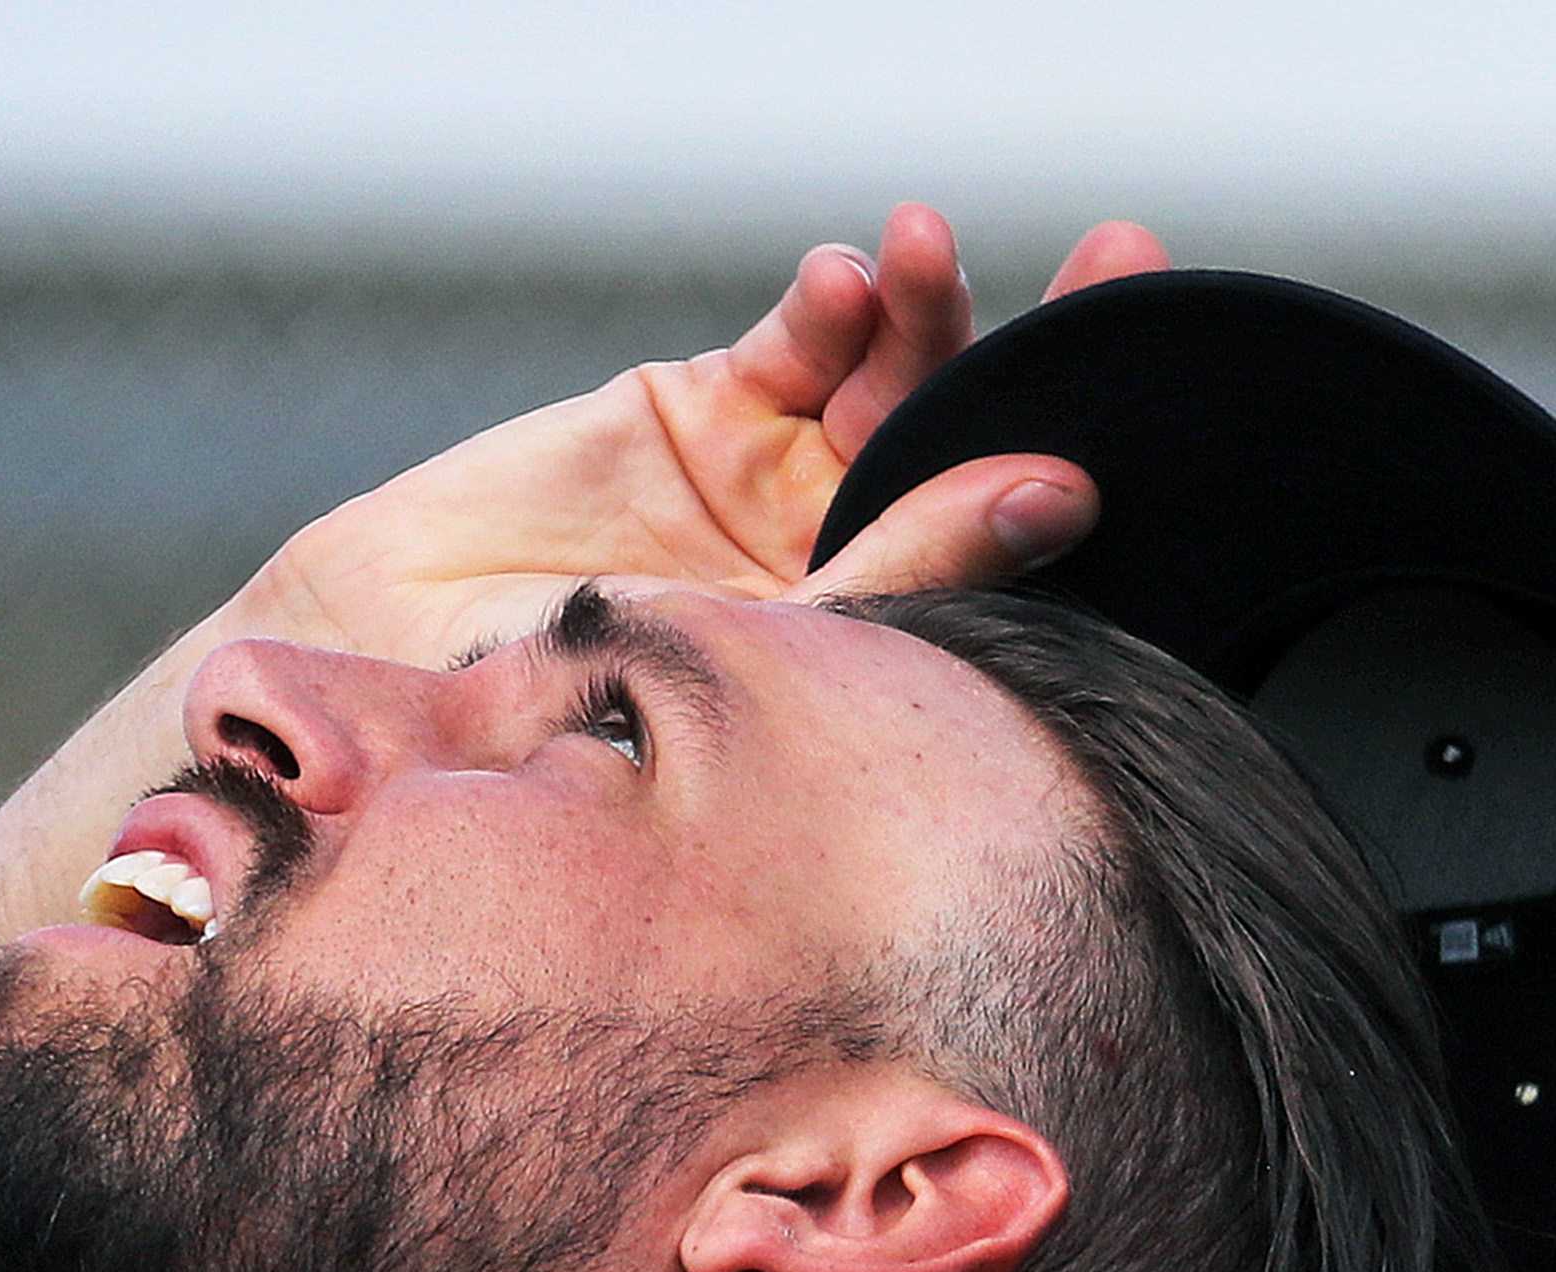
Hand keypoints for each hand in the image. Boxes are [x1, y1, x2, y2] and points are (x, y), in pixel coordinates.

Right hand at [240, 206, 1171, 675]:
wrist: (394, 689)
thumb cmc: (573, 730)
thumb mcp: (767, 657)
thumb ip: (909, 567)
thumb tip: (1062, 494)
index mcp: (897, 661)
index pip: (1021, 558)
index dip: (1089, 472)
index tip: (1161, 410)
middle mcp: (858, 572)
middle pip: (985, 443)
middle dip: (1055, 352)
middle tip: (1125, 264)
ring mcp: (786, 491)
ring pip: (898, 381)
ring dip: (929, 312)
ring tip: (926, 258)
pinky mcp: (708, 417)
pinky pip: (798, 348)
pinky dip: (829, 307)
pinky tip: (845, 282)